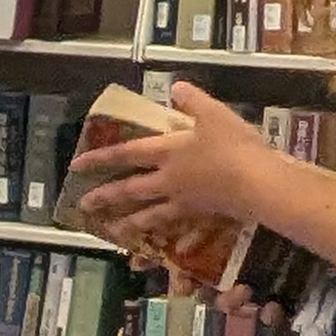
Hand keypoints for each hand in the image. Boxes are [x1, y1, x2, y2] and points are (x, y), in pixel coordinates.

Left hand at [70, 83, 275, 275]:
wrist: (260, 184)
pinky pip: (178, 228)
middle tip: (82, 205)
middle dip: (105, 197)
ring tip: (111, 232)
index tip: (76, 166)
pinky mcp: (203, 216)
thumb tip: (175, 87)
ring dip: (128, 223)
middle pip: (130, 189)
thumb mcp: (214, 114)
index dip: (100, 158)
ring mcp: (185, 201)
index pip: (126, 154)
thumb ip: (193, 99)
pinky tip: (161, 248)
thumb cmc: (234, 146)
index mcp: (168, 152)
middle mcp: (169, 180)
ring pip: (149, 215)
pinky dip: (167, 238)